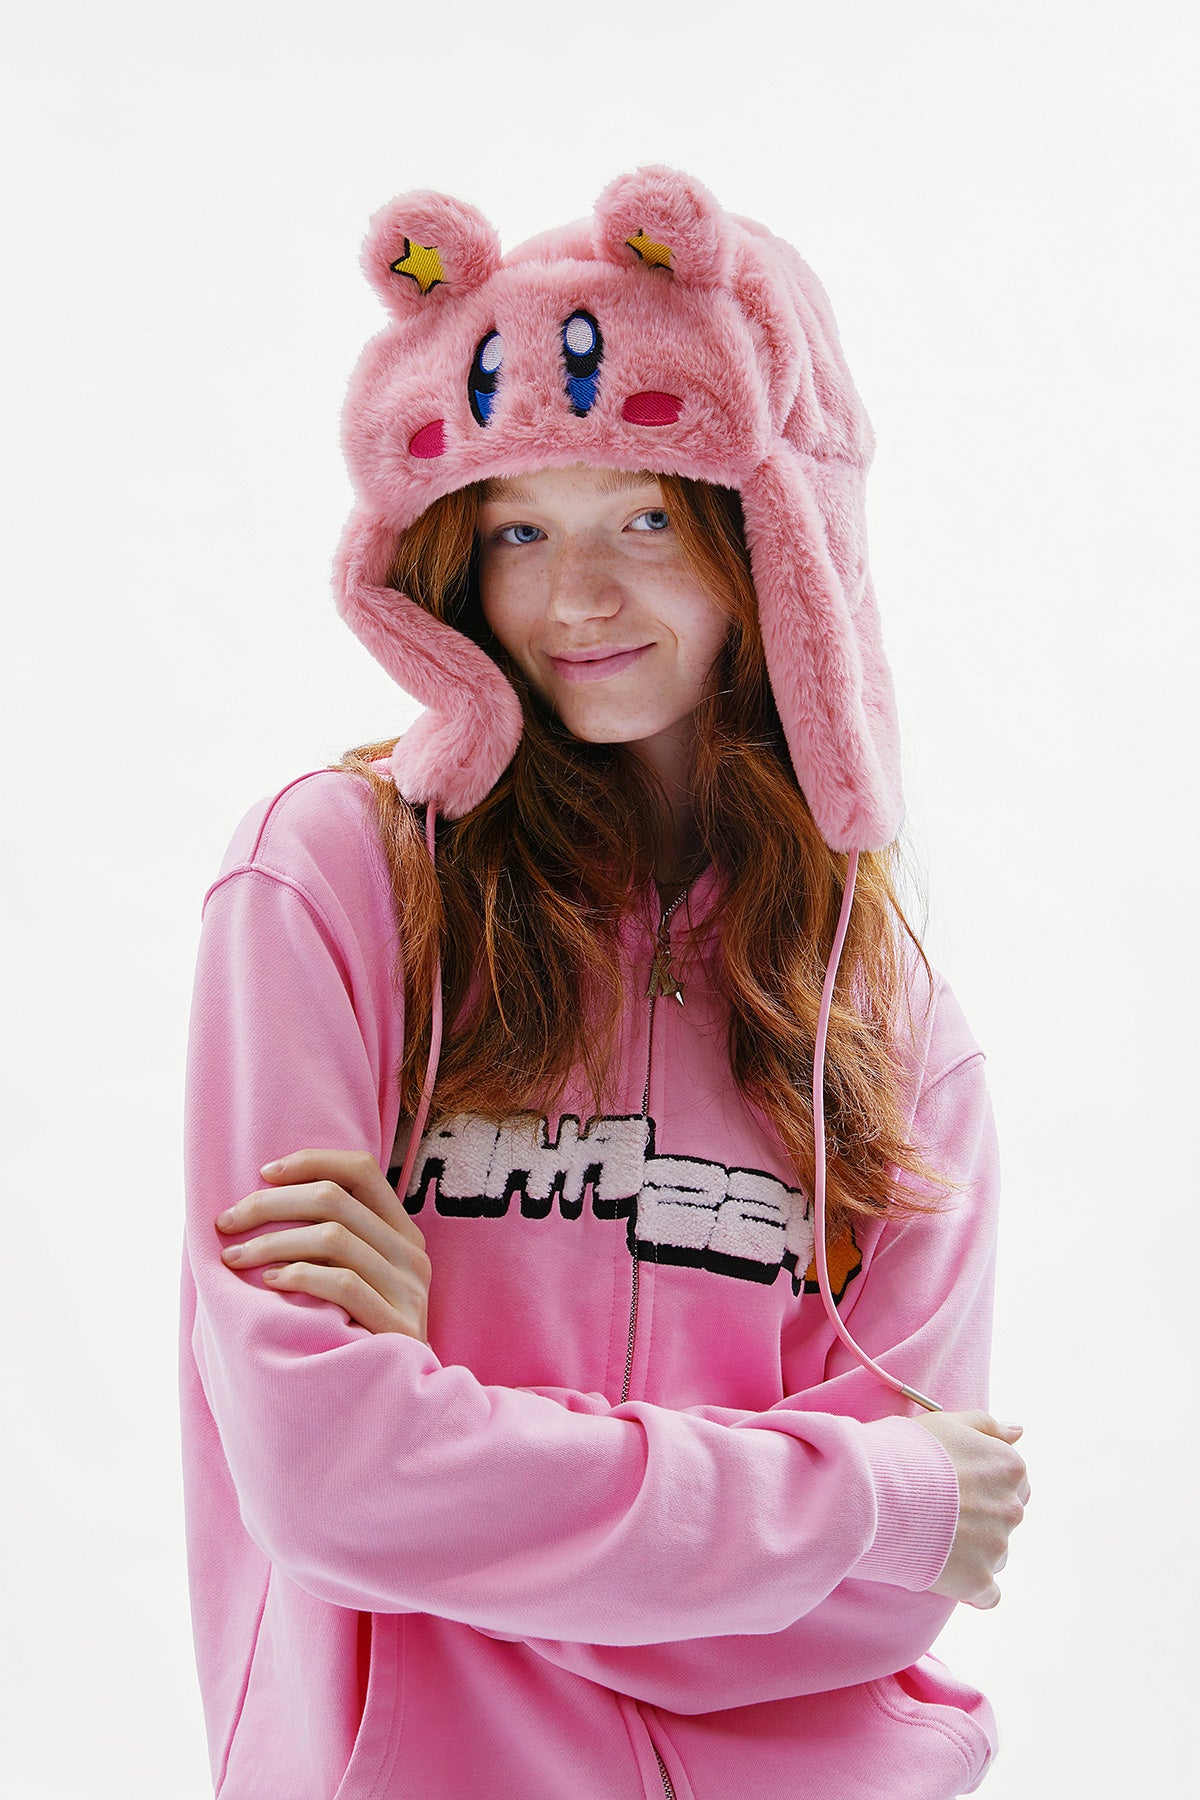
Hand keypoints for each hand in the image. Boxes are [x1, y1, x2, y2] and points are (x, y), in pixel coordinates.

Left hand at [215, 1148, 431, 1340]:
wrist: (395, 1402)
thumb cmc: (356, 1333)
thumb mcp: (355, 1276)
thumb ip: (330, 1239)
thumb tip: (262, 1197)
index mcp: (401, 1231)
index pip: (361, 1170)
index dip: (310, 1161)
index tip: (262, 1173)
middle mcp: (411, 1252)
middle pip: (334, 1199)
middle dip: (269, 1204)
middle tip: (226, 1223)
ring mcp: (409, 1288)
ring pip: (332, 1237)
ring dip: (271, 1243)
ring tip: (235, 1259)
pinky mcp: (398, 1323)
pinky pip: (342, 1284)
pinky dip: (298, 1276)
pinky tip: (269, 1284)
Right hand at [912, 1411, 1029, 1609]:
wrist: (874, 1492)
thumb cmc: (905, 1451)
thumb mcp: (945, 1423)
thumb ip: (986, 1426)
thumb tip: (1019, 1431)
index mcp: (1009, 1467)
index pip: (1012, 1481)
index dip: (980, 1484)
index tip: (954, 1486)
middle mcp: (1012, 1507)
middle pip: (1003, 1518)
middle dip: (979, 1518)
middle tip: (938, 1512)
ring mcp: (997, 1547)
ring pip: (994, 1554)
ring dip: (972, 1551)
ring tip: (932, 1539)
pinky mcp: (978, 1580)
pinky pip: (986, 1594)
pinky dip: (970, 1589)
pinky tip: (944, 1573)